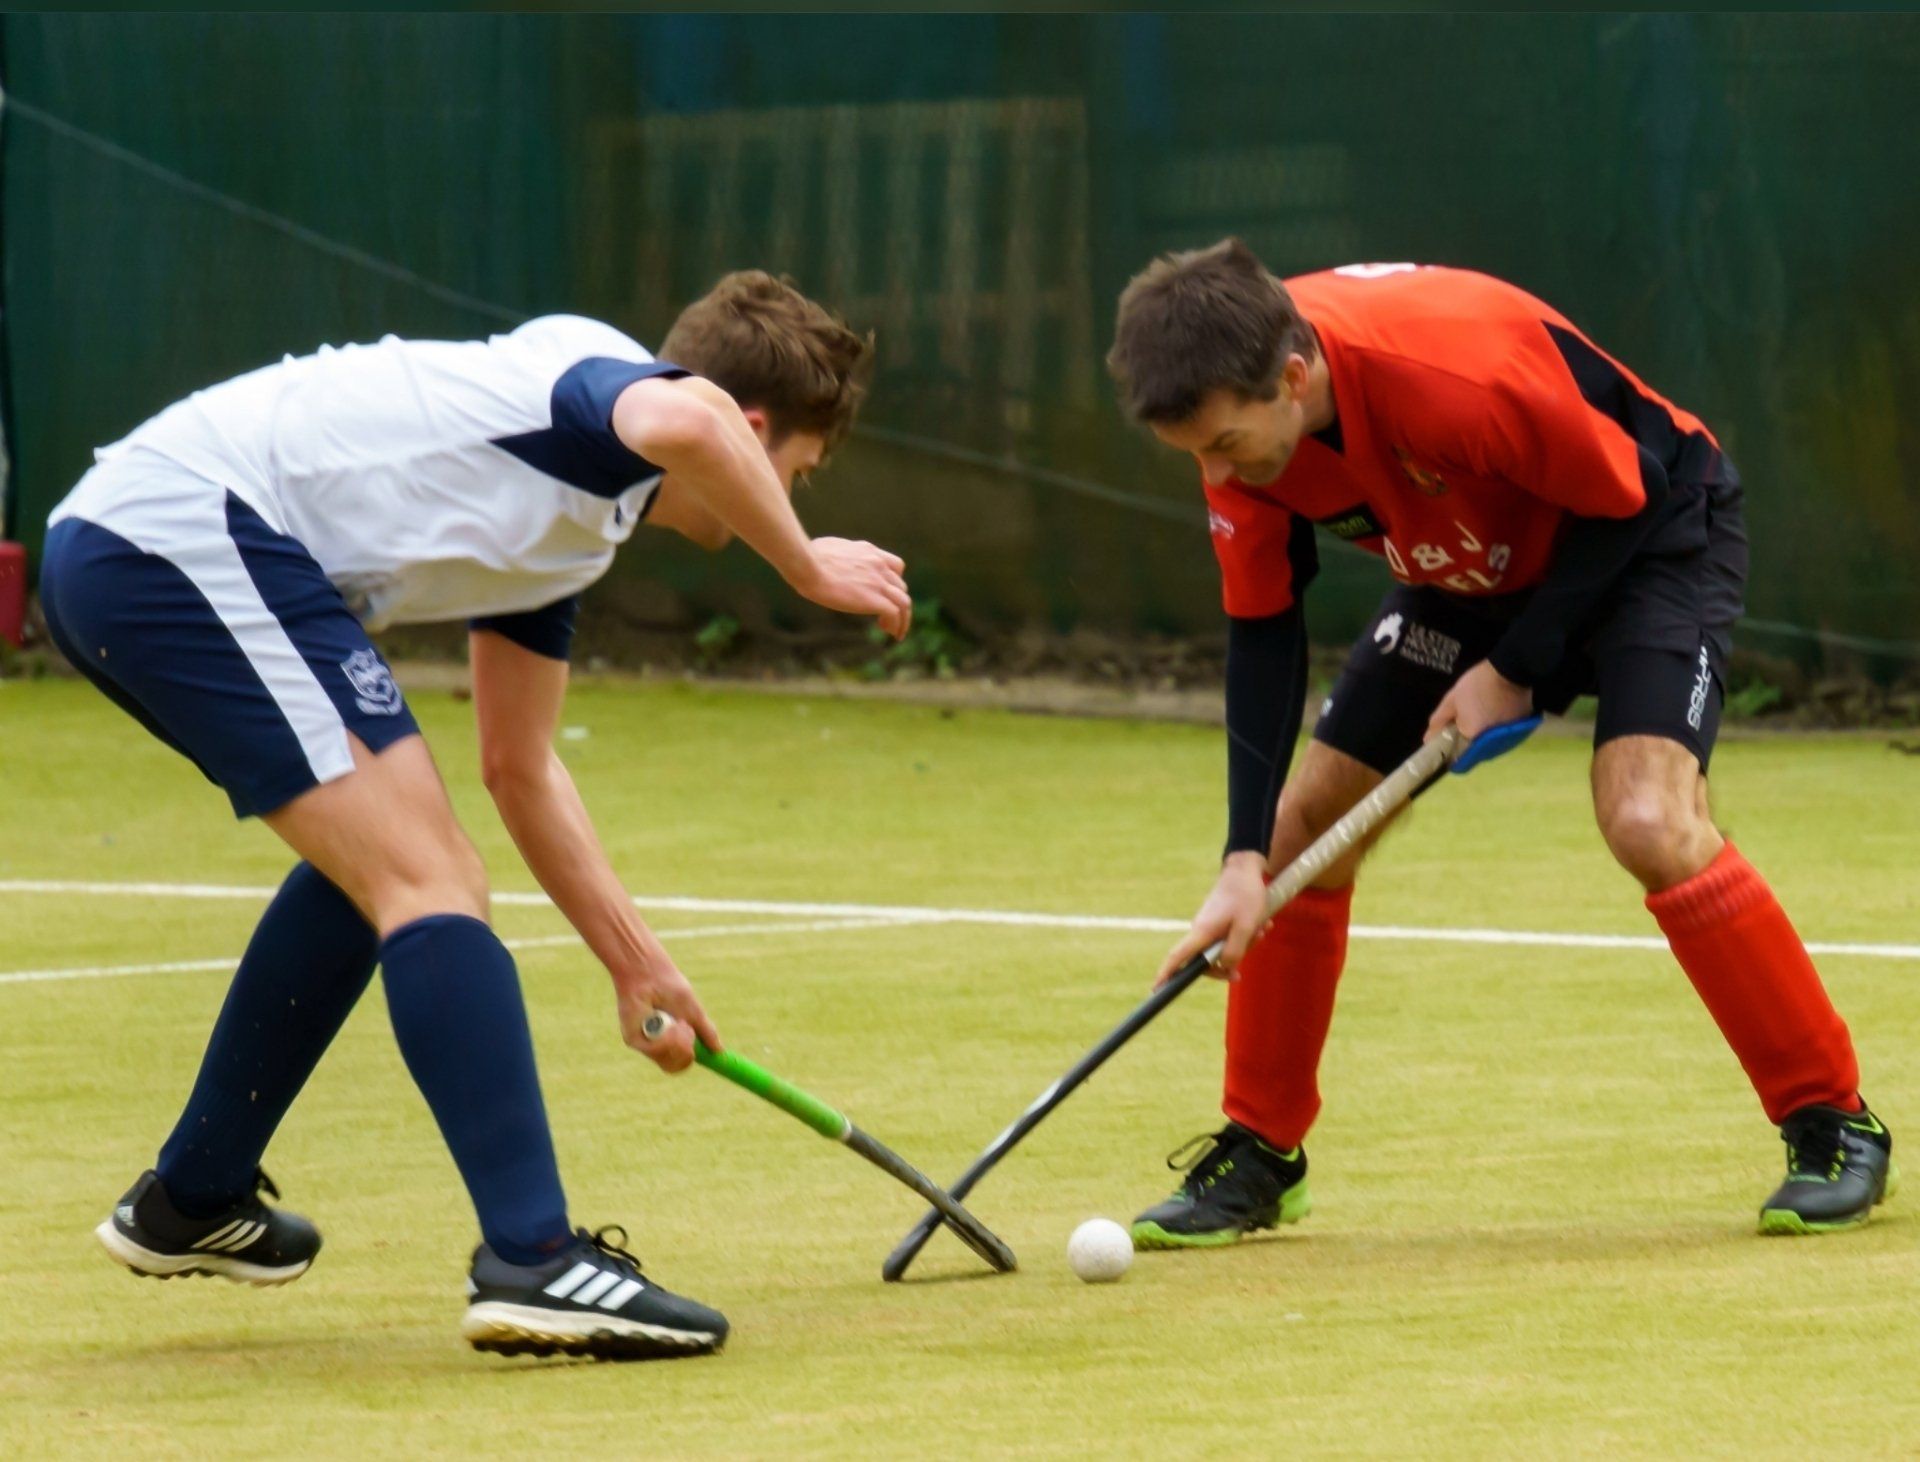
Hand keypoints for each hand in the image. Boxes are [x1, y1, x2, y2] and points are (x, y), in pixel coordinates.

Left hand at [614, 959, 721, 1073]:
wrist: (648, 972)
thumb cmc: (668, 986)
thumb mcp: (693, 1011)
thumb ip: (705, 1031)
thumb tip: (720, 1050)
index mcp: (672, 1037)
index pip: (684, 1059)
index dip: (694, 1059)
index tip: (717, 1061)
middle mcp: (658, 1043)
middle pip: (678, 1066)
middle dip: (688, 1051)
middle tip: (688, 1030)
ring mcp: (646, 1043)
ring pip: (669, 1062)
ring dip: (680, 1044)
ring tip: (678, 1023)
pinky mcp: (634, 1040)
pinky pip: (656, 1053)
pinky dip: (667, 1041)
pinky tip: (669, 1024)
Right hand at [791, 537, 912, 639]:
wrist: (808, 566)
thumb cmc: (807, 558)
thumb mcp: (829, 549)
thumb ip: (838, 556)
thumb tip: (827, 560)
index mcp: (868, 551)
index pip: (895, 566)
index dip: (894, 583)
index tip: (886, 596)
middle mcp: (879, 564)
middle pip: (901, 586)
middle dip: (897, 603)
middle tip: (887, 618)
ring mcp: (879, 581)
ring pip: (904, 602)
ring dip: (903, 619)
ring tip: (895, 632)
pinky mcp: (875, 598)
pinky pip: (896, 614)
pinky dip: (897, 625)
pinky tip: (890, 633)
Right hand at [1155, 852, 1269, 986]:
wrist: (1244, 869)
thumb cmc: (1246, 896)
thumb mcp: (1246, 927)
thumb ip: (1234, 951)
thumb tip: (1225, 966)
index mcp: (1202, 932)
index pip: (1177, 957)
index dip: (1166, 974)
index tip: (1155, 989)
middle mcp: (1200, 930)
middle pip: (1205, 961)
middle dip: (1228, 963)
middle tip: (1246, 963)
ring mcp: (1208, 926)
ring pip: (1222, 949)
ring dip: (1243, 945)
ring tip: (1262, 929)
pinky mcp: (1217, 921)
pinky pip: (1228, 938)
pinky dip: (1244, 935)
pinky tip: (1261, 924)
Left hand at [1426, 658, 1532, 743]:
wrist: (1511, 671)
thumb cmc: (1478, 684)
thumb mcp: (1452, 700)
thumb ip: (1439, 721)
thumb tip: (1428, 739)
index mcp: (1472, 738)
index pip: (1457, 755)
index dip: (1450, 749)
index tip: (1447, 739)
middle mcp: (1491, 746)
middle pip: (1474, 751)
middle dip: (1466, 742)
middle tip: (1462, 725)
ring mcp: (1507, 741)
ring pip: (1488, 746)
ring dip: (1481, 738)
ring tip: (1478, 720)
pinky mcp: (1519, 734)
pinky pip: (1501, 739)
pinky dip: (1494, 733)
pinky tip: (1491, 720)